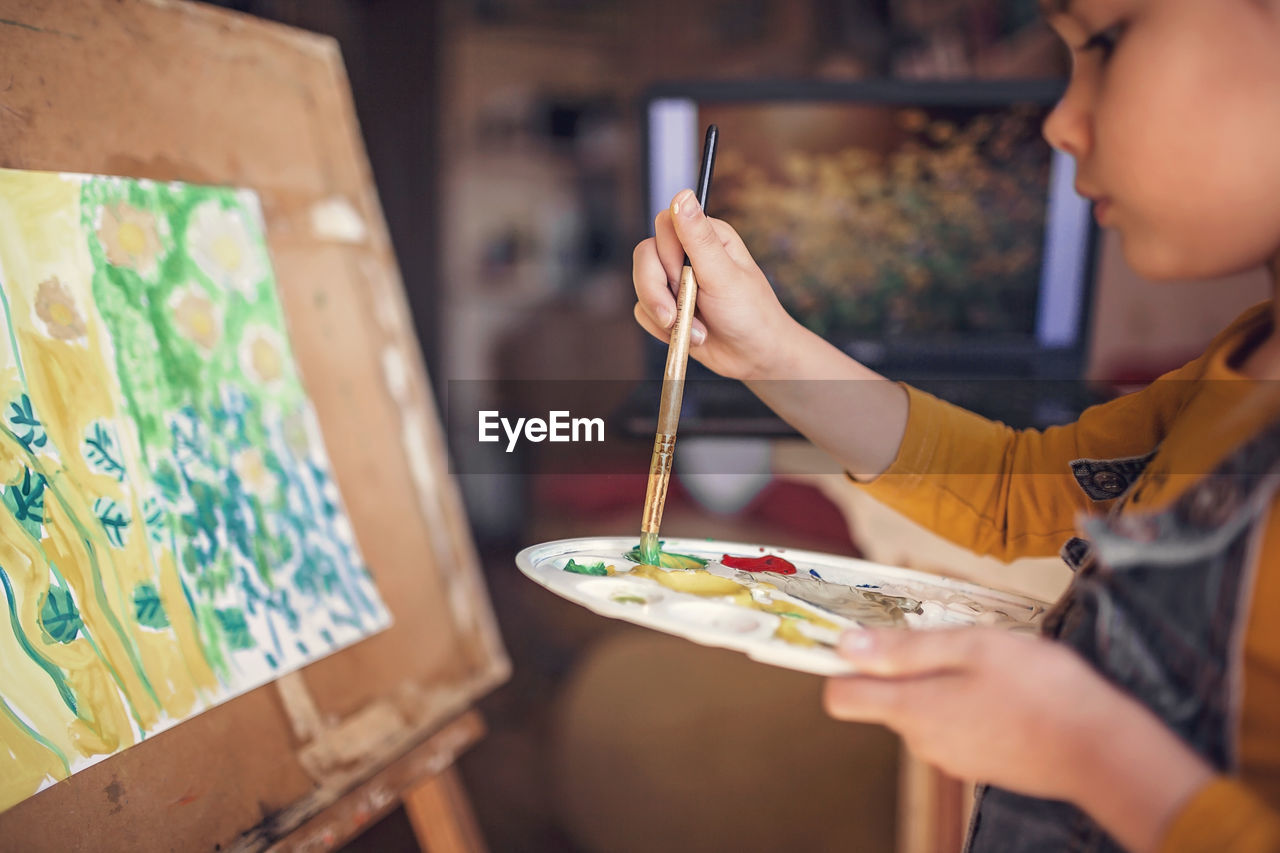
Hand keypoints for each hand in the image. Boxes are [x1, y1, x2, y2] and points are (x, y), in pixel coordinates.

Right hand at [632, 189, 799, 380]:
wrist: (754, 357)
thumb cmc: (750, 313)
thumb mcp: (723, 274)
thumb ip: (698, 237)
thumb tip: (682, 194)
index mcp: (706, 236)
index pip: (663, 226)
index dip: (667, 256)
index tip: (684, 277)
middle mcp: (687, 254)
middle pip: (644, 256)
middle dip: (658, 292)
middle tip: (679, 315)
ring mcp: (675, 281)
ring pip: (640, 286)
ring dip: (665, 315)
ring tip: (696, 329)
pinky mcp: (667, 305)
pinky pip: (643, 312)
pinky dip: (663, 330)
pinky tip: (690, 335)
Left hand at [824, 628, 1213, 851]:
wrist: (1102, 751)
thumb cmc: (1040, 689)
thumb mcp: (971, 647)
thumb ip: (903, 648)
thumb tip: (846, 645)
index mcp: (911, 709)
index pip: (840, 697)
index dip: (842, 665)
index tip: (858, 639)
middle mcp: (921, 740)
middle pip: (887, 697)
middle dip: (908, 667)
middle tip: (955, 642)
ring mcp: (950, 757)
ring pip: (924, 709)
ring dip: (943, 683)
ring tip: (991, 668)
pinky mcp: (978, 764)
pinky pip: (955, 726)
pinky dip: (969, 706)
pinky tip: (1007, 694)